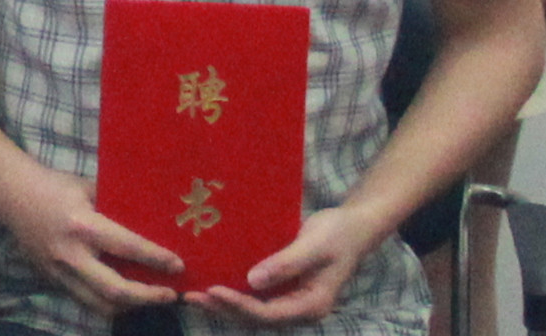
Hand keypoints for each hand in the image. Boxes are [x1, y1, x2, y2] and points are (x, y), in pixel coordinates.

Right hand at [0, 141, 178, 312]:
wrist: (11, 195)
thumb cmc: (55, 185)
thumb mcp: (89, 187)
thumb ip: (116, 205)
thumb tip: (153, 216)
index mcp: (81, 225)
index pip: (126, 247)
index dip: (155, 259)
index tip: (178, 265)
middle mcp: (71, 254)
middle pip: (114, 289)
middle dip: (147, 297)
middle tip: (171, 294)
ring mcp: (59, 272)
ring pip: (100, 304)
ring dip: (130, 306)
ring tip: (151, 299)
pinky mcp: (53, 280)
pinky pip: (85, 301)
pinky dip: (109, 304)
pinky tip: (126, 297)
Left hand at [196, 197, 395, 325]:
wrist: (353, 226)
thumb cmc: (337, 235)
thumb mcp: (313, 246)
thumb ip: (285, 264)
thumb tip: (251, 282)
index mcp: (311, 306)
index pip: (269, 314)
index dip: (239, 305)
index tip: (212, 291)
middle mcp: (298, 309)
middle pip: (256, 318)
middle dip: (224, 309)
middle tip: (192, 296)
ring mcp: (290, 300)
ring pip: (253, 310)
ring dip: (225, 304)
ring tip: (193, 294)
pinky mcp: (283, 289)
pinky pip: (256, 297)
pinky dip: (234, 292)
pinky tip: (212, 282)